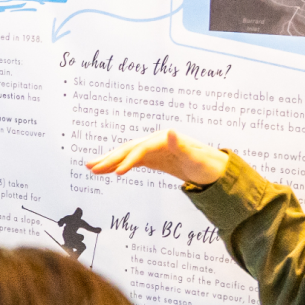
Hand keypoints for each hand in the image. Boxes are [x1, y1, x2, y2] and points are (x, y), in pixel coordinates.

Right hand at [85, 129, 229, 185]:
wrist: (214, 170)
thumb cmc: (207, 165)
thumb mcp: (195, 158)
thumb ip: (180, 146)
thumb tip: (169, 131)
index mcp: (164, 139)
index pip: (140, 149)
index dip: (128, 160)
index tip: (117, 173)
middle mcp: (156, 141)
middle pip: (128, 149)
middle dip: (110, 158)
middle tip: (91, 168)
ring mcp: (153, 149)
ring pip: (126, 153)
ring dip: (108, 160)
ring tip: (90, 168)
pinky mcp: (152, 158)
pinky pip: (131, 161)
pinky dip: (117, 165)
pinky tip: (106, 171)